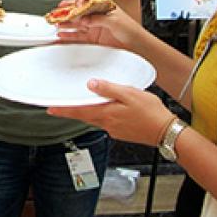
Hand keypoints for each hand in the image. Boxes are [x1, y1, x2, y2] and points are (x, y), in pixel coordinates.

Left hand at [48, 80, 174, 146]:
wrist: (166, 132)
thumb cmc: (151, 113)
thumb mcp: (130, 94)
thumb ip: (109, 89)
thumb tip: (91, 84)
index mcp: (107, 114)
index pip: (79, 112)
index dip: (64, 110)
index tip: (51, 109)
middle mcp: (108, 124)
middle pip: (84, 117)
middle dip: (72, 112)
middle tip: (59, 108)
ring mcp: (114, 129)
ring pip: (95, 120)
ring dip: (86, 114)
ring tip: (80, 107)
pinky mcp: (122, 132)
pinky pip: (106, 122)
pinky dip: (100, 116)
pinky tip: (105, 110)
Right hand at [56, 0, 145, 51]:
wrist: (136, 44)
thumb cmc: (130, 28)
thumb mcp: (115, 21)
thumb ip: (98, 19)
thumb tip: (85, 19)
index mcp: (102, 5)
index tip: (76, 5)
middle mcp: (96, 14)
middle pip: (78, 10)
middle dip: (67, 10)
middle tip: (56, 12)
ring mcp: (93, 26)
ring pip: (76, 23)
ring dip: (65, 23)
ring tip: (55, 24)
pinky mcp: (92, 37)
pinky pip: (78, 35)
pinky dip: (69, 35)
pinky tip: (61, 35)